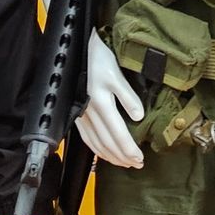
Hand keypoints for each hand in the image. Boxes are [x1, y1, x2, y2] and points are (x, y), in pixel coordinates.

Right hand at [78, 34, 144, 168]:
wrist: (75, 49)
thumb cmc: (97, 57)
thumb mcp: (116, 74)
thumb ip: (128, 96)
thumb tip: (138, 117)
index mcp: (101, 103)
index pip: (118, 134)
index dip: (129, 149)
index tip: (140, 159)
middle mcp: (90, 113)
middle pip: (107, 142)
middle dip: (122, 157)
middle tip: (136, 165)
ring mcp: (81, 115)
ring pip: (95, 143)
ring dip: (110, 156)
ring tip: (123, 163)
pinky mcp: (76, 113)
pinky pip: (86, 137)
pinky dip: (96, 149)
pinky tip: (103, 152)